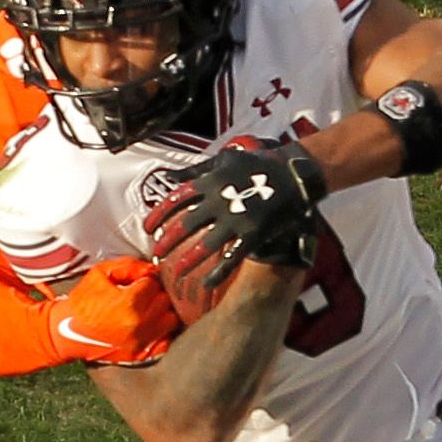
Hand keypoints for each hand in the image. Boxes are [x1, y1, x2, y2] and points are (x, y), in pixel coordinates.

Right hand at [43, 257, 179, 364]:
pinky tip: (149, 325)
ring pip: (171, 320)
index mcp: (128, 302)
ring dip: (162, 312)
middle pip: (165, 301)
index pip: (154, 283)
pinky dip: (162, 331)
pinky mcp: (140, 354)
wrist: (65, 333)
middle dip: (155, 295)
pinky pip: (166, 340)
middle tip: (141, 295)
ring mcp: (141, 342)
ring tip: (147, 309)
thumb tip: (153, 268)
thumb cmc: (81, 303)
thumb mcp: (100, 274)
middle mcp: (138, 324)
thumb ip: (129, 266)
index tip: (136, 283)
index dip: (145, 280)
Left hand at [144, 137, 327, 292]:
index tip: (147, 228)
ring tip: (176, 272)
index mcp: (211, 181)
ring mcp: (238, 218)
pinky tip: (207, 284)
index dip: (160, 215)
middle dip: (168, 241)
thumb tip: (169, 176)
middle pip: (187, 224)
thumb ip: (196, 169)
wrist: (293, 173)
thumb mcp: (224, 158)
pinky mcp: (254, 234)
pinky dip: (219, 273)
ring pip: (206, 244)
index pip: (177, 199)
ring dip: (188, 260)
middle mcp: (221, 200)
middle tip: (156, 254)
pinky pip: (233, 257)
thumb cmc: (257, 164)